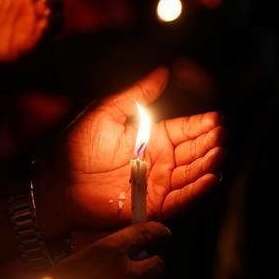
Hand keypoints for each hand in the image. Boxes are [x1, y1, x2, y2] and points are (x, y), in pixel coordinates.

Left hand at [0, 0, 62, 63]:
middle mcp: (24, 8)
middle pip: (55, 4)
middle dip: (57, 2)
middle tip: (48, 1)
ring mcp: (22, 29)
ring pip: (53, 25)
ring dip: (55, 19)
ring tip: (46, 14)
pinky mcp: (18, 48)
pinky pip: (39, 43)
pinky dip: (46, 35)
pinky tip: (41, 27)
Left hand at [40, 67, 224, 231]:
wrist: (56, 180)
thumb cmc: (75, 146)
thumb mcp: (107, 112)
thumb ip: (137, 94)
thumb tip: (163, 70)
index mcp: (152, 139)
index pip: (186, 131)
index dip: (203, 126)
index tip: (217, 120)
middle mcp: (160, 163)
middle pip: (194, 154)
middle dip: (211, 145)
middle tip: (222, 137)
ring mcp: (157, 186)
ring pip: (192, 177)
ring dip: (208, 167)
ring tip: (219, 155)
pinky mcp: (150, 207)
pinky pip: (179, 200)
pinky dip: (196, 191)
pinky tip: (210, 179)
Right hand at [52, 222, 169, 278]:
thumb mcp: (73, 263)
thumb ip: (105, 255)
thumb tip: (132, 253)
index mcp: (108, 252)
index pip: (149, 233)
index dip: (158, 234)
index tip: (162, 236)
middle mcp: (127, 275)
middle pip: (160, 265)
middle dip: (152, 266)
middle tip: (142, 270)